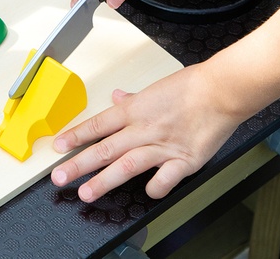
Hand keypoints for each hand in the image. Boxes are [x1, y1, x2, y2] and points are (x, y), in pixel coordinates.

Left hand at [50, 62, 240, 201]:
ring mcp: (163, 146)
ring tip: (87, 193)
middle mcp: (144, 129)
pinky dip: (155, 187)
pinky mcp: (185, 160)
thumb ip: (134, 99)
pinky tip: (148, 192)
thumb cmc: (192, 86)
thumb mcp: (156, 88)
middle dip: (79, 164)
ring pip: (127, 165)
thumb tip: (117, 97)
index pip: (98, 125)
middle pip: (105, 148)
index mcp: (135, 110)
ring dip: (105, 181)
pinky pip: (164, 179)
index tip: (57, 147)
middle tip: (59, 177)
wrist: (222, 90)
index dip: (75, 136)